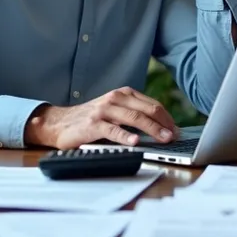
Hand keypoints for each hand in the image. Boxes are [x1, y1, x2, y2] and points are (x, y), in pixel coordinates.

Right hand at [24, 87, 178, 148]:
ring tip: (164, 138)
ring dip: (152, 129)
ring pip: (134, 118)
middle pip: (147, 110)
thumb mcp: (114, 111)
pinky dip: (125, 136)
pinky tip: (135, 141)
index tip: (177, 129)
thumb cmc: (90, 119)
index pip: (152, 105)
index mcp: (124, 94)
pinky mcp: (93, 124)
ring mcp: (104, 110)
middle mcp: (115, 99)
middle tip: (175, 136)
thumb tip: (161, 128)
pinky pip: (113, 130)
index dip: (167, 117)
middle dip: (164, 123)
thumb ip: (133, 115)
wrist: (58, 122)